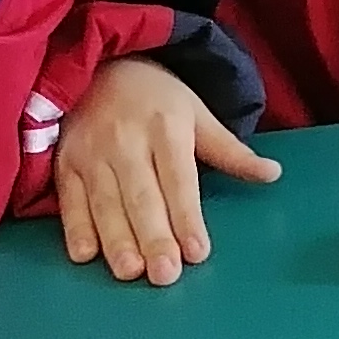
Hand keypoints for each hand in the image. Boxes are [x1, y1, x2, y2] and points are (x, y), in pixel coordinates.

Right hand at [53, 56, 277, 284]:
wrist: (100, 64)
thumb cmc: (156, 98)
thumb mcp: (197, 113)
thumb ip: (229, 150)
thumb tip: (272, 174)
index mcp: (166, 127)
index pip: (179, 179)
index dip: (186, 216)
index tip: (198, 251)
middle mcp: (126, 140)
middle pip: (142, 196)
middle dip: (153, 236)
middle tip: (165, 274)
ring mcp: (91, 152)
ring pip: (105, 202)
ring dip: (117, 240)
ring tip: (130, 272)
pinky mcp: (65, 163)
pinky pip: (70, 199)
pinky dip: (75, 227)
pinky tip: (85, 255)